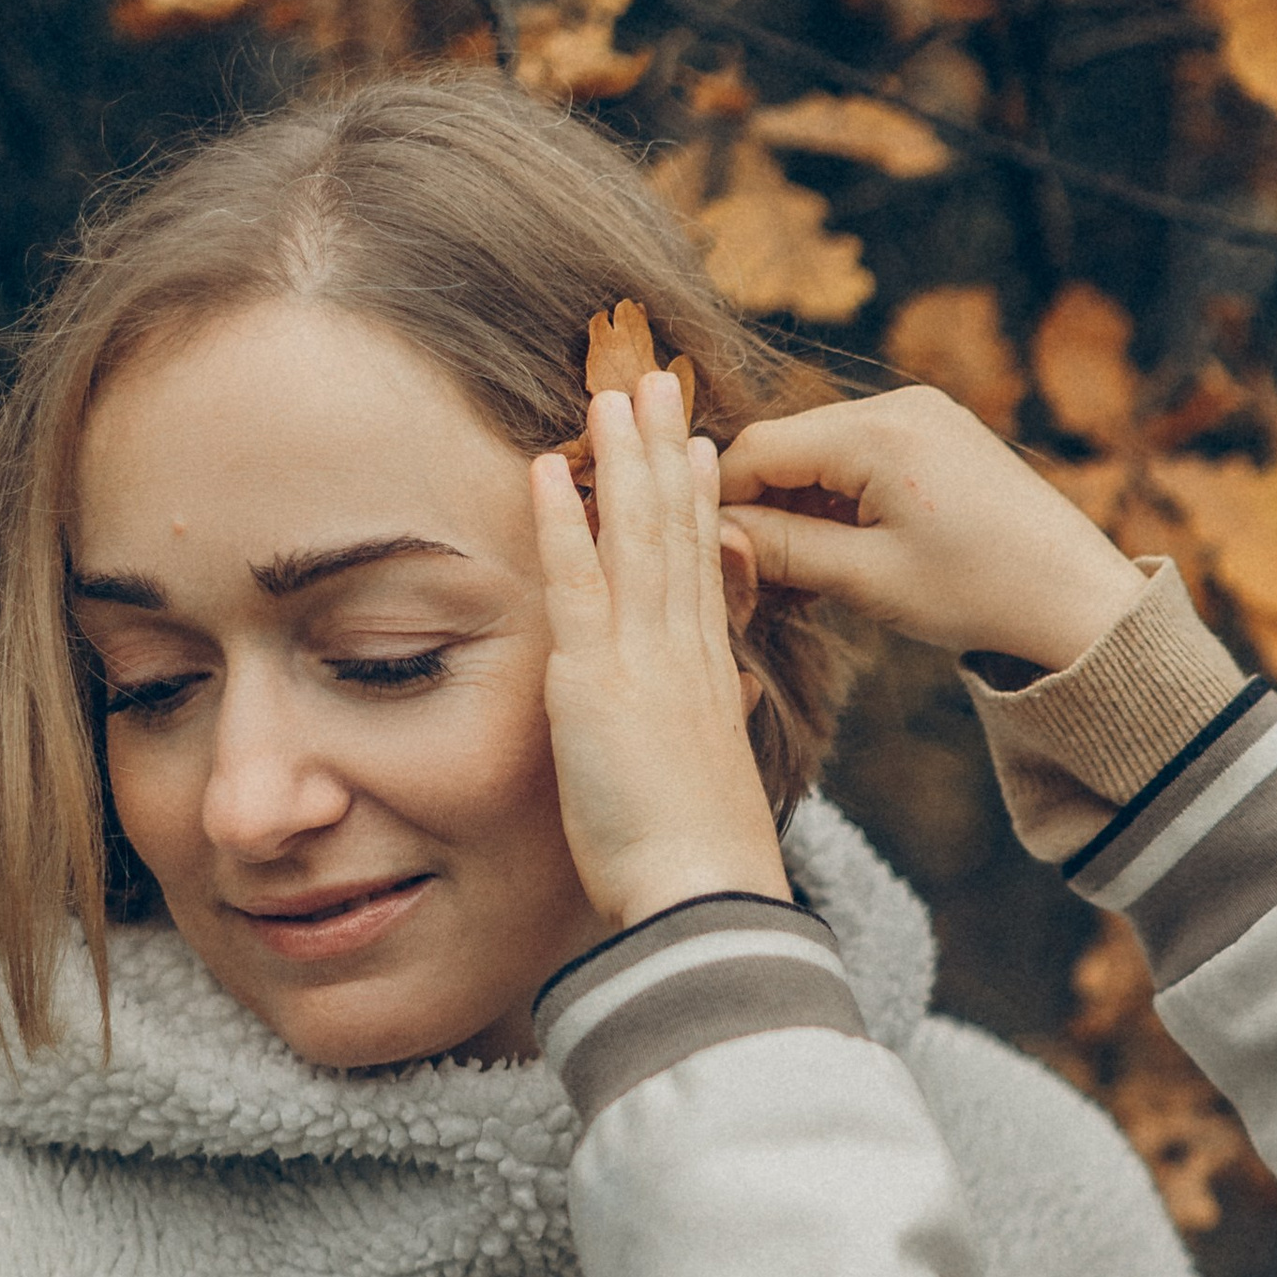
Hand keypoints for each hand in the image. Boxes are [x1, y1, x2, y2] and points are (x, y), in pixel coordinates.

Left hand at [532, 368, 793, 933]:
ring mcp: (645, 659)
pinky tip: (550, 466)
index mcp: (708, 677)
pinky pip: (580, 584)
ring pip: (637, 537)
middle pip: (677, 531)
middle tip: (659, 381)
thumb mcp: (712, 781)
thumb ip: (712, 730)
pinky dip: (567, 521)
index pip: (704, 569)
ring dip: (622, 459)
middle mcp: (684, 653)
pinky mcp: (598, 682)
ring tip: (612, 391)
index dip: (699, 502)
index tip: (697, 447)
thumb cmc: (702, 864)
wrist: (706, 895)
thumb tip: (726, 706)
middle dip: (666, 451)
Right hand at [717, 384, 1141, 674]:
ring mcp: (924, 412)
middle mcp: (899, 403)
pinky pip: (865, 455)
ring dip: (801, 506)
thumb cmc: (980, 593)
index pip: (759, 449)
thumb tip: (711, 536)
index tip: (707, 554)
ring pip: (824, 451)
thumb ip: (781, 550)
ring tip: (800, 576)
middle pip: (790, 445)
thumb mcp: (868, 579)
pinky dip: (842, 500)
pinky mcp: (942, 432)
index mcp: (877, 431)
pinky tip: (842, 552)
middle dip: (762, 506)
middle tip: (753, 577)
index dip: (721, 502)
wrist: (1078, 598)